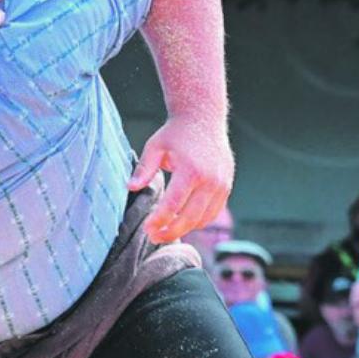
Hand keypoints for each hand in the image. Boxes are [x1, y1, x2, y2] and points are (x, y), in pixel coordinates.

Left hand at [132, 114, 234, 243]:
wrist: (204, 119)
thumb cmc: (176, 133)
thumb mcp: (155, 147)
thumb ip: (144, 169)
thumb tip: (131, 188)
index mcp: (191, 171)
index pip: (173, 205)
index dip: (159, 221)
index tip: (146, 229)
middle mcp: (210, 180)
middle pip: (190, 218)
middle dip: (171, 232)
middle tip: (154, 238)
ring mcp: (222, 185)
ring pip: (204, 219)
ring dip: (185, 229)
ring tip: (165, 232)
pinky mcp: (227, 187)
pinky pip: (213, 212)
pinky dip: (198, 221)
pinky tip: (182, 222)